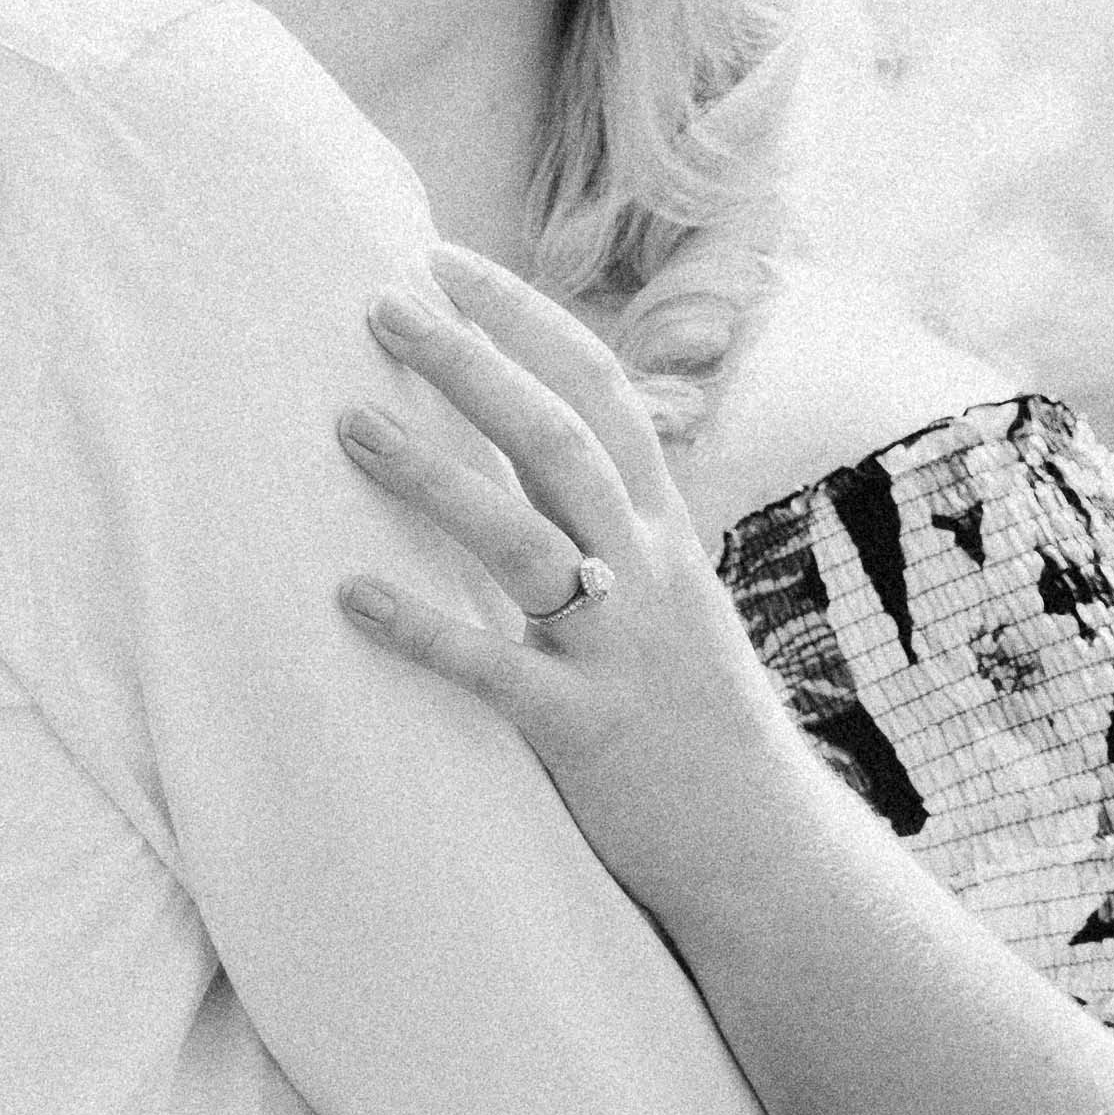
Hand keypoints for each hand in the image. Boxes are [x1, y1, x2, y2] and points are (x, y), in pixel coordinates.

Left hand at [338, 243, 826, 927]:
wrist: (768, 853)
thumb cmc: (695, 720)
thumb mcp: (669, 600)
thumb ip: (606, 528)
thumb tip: (518, 454)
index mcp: (665, 528)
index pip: (599, 388)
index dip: (524, 319)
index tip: (445, 261)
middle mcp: (647, 570)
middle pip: (556, 438)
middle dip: (469, 364)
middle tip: (382, 305)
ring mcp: (620, 648)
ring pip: (525, 538)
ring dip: (431, 477)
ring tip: (345, 426)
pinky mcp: (587, 732)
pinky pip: (497, 671)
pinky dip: (423, 628)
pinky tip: (348, 596)